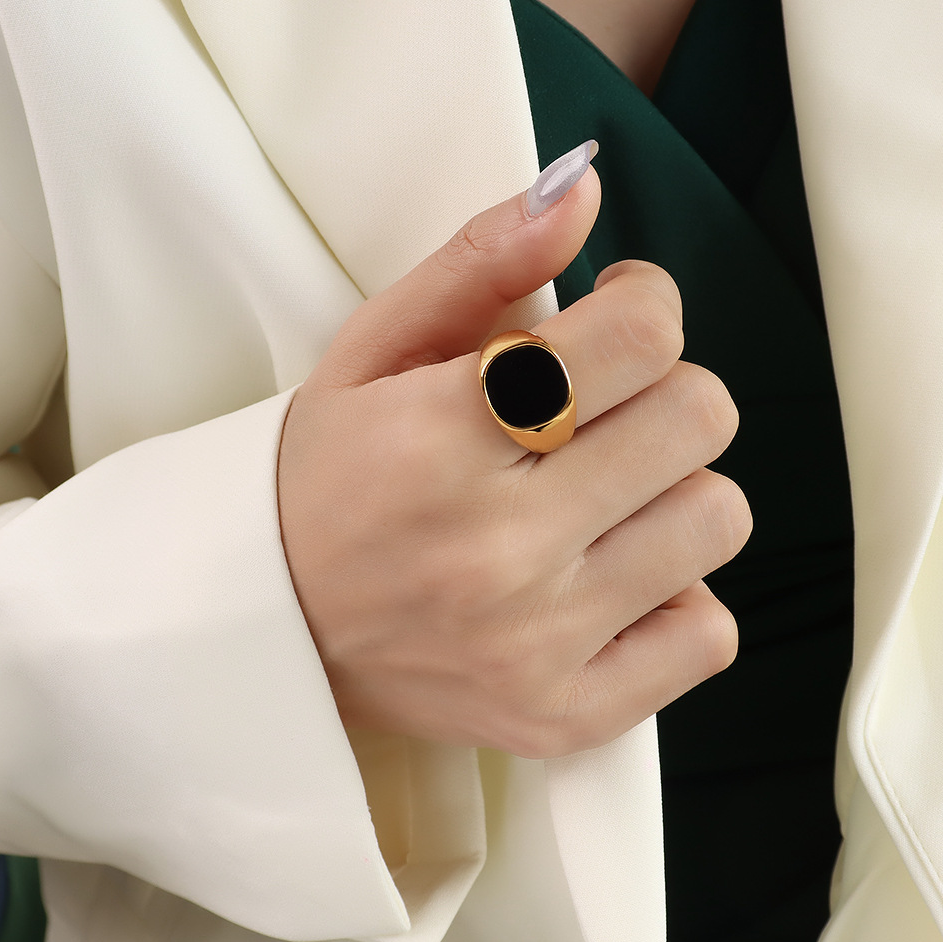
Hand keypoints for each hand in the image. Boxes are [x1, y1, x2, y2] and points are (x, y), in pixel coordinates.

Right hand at [277, 165, 750, 757]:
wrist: (267, 634)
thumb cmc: (319, 482)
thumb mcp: (368, 353)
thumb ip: (477, 261)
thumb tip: (587, 184)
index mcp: (441, 437)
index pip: (641, 334)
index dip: (644, 303)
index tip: (614, 318)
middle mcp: (496, 548)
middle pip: (696, 418)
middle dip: (660, 392)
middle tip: (602, 412)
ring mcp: (536, 645)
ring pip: (715, 519)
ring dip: (671, 491)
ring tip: (601, 501)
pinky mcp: (561, 716)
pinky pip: (706, 636)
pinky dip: (676, 597)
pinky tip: (609, 582)